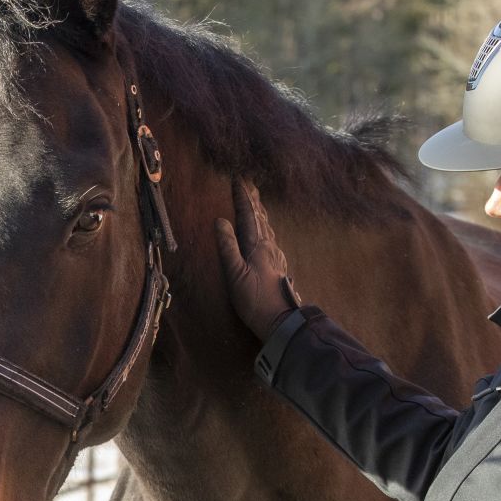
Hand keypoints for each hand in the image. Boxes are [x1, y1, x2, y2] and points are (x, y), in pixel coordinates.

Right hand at [215, 179, 303, 340]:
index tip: (238, 180)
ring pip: (266, 227)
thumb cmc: (255, 299)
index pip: (248, 215)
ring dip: (260, 212)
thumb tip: (220, 220)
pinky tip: (265, 232)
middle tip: (249, 184)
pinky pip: (269, 237)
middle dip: (253, 200)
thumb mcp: (236, 274)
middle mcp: (268, 246)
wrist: (281, 320)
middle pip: (260, 218)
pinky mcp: (276, 266)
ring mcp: (274, 256)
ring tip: (256, 202)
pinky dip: (264, 227)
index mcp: (257, 245)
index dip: (242, 197)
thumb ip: (228, 247)